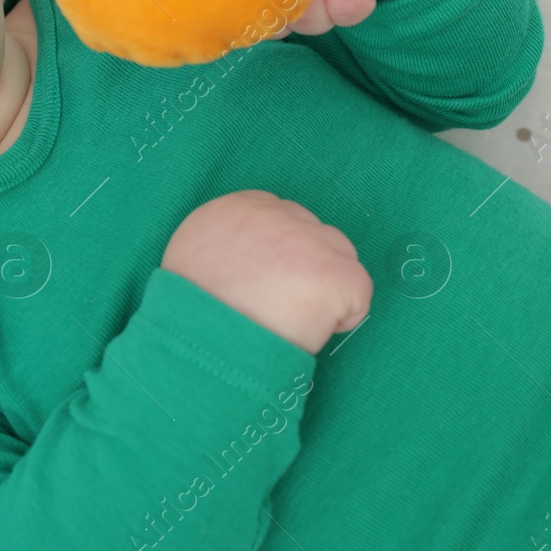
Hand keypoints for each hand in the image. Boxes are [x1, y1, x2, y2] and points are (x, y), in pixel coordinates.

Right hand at [160, 190, 372, 354]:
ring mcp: (307, 241)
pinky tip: (309, 329)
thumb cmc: (191, 312)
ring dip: (323, 286)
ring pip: (340, 256)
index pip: (280, 214)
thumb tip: (253, 260)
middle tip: (278, 303)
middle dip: (305, 265)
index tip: (269, 280)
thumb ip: (224, 244)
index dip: (282, 253)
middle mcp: (273, 214)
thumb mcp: (191, 256)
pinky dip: (343, 317)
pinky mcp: (333, 273)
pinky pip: (358, 293)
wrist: (199, 341)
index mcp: (234, 208)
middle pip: (313, 231)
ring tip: (291, 318)